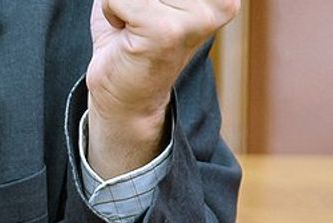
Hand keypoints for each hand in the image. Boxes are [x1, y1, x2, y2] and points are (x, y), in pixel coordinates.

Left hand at [85, 0, 238, 177]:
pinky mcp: (166, 32)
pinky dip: (111, 15)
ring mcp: (197, 17)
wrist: (126, 103)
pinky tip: (126, 40)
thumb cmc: (130, 41)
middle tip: (138, 24)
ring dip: (120, 3)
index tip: (149, 16)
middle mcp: (221, 2)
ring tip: (133, 31)